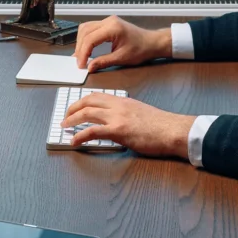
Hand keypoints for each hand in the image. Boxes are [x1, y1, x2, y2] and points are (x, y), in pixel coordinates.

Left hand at [61, 92, 194, 158]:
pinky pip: (93, 131)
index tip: (75, 108)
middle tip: (66, 117)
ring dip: (72, 120)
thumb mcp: (141, 113)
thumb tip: (117, 122)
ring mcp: (117, 117)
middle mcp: (118, 106)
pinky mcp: (118, 131)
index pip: (97, 96)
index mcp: (123, 101)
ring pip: (87, 113)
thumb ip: (126, 115)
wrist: (173, 130)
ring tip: (64, 128)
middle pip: (88, 101)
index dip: (83, 101)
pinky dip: (80, 136)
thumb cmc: (162, 126)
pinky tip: (74, 141)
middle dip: (73, 108)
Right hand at [73, 16, 170, 72]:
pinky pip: (92, 28)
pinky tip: (86, 48)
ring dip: (81, 42)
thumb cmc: (141, 49)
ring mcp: (109, 21)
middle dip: (80, 47)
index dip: (83, 53)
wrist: (152, 43)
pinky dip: (87, 38)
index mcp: (113, 28)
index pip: (90, 39)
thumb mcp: (122, 58)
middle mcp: (109, 21)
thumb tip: (89, 67)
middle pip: (85, 31)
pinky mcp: (109, 24)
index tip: (81, 65)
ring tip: (81, 56)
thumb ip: (103, 62)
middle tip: (79, 62)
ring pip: (86, 28)